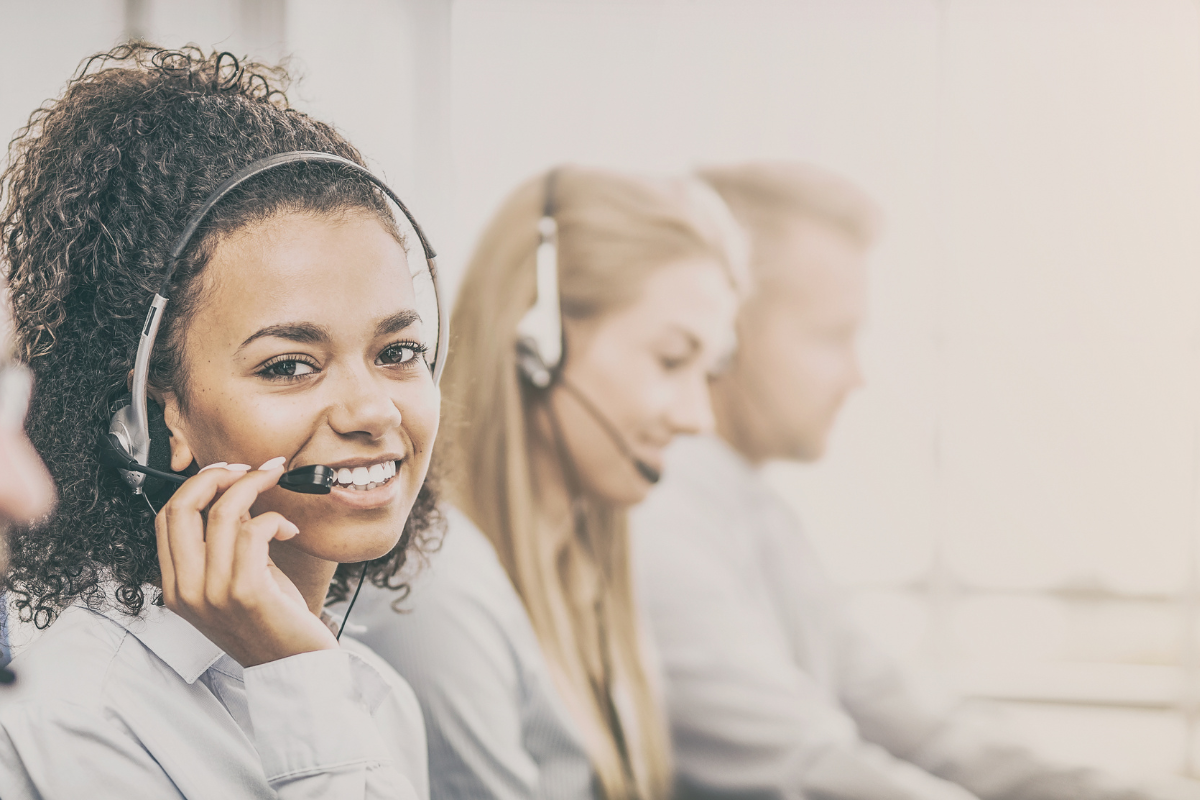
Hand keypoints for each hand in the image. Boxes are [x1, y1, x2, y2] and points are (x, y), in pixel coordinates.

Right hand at [155, 462, 337, 666]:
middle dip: (217, 475)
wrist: (294, 667)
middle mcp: (187, 591)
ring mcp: (213, 593)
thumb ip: (226, 540)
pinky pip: (253, 532)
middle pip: (182, 508)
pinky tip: (289, 530)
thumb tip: (234, 492)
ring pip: (222, 513)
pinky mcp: (246, 592)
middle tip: (252, 468)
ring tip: (277, 488)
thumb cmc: (271, 621)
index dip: (197, 485)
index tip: (229, 472)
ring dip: (255, 487)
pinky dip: (275, 520)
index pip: (166, 518)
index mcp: (177, 587)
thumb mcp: (237, 578)